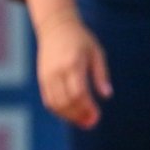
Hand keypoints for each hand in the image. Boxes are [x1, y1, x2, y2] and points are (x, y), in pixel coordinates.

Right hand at [34, 10, 111, 128]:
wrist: (55, 27)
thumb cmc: (80, 39)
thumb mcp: (96, 52)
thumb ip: (101, 74)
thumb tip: (106, 95)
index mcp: (72, 63)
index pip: (78, 92)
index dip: (87, 108)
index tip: (97, 115)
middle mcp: (57, 70)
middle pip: (66, 101)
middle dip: (79, 115)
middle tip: (91, 122)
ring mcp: (47, 75)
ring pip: (55, 103)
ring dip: (69, 116)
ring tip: (82, 120)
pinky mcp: (42, 78)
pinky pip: (48, 100)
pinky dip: (59, 110)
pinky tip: (71, 113)